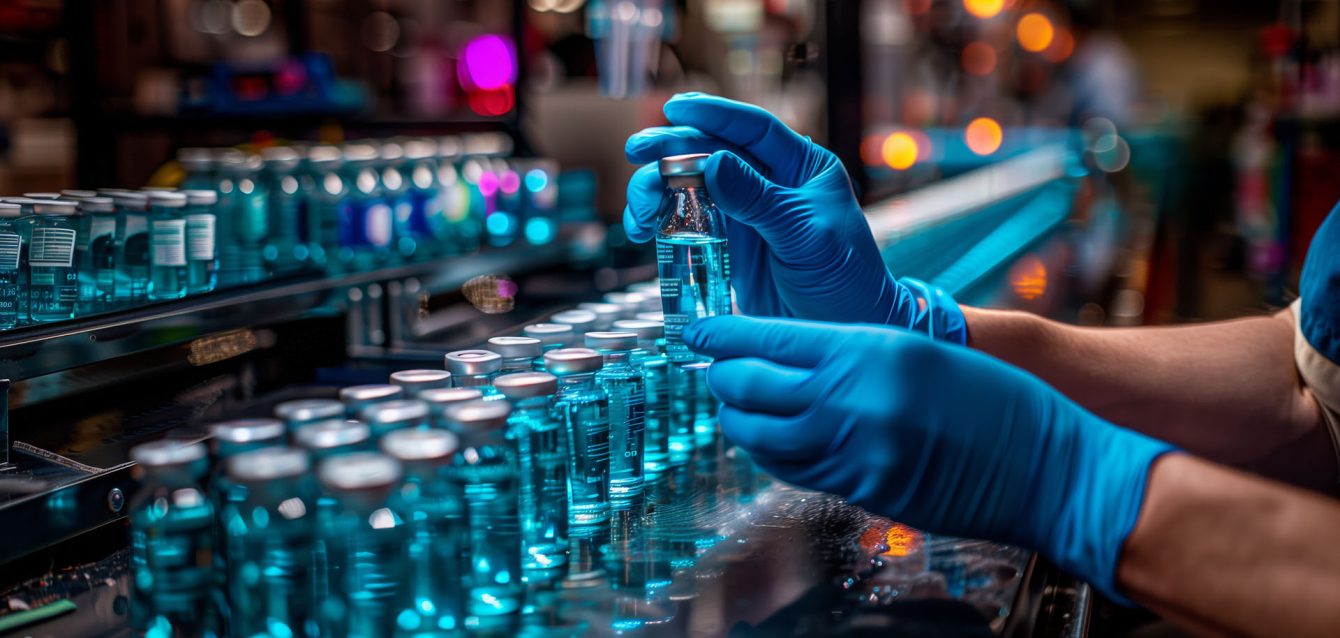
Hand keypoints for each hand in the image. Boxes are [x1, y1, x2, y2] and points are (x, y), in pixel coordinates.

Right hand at [625, 93, 965, 341]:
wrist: (846, 329)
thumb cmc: (846, 279)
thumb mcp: (806, 236)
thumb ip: (760, 201)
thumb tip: (712, 163)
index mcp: (801, 167)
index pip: (753, 129)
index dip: (713, 113)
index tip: (675, 107)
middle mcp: (771, 183)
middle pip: (712, 152)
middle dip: (670, 150)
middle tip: (636, 152)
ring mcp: (746, 213)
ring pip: (692, 186)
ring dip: (658, 189)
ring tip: (640, 212)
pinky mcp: (728, 245)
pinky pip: (688, 221)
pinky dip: (662, 221)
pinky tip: (645, 229)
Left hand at [686, 315, 1175, 601]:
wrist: (1048, 468)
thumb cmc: (996, 403)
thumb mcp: (920, 354)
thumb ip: (853, 354)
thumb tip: (790, 358)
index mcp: (869, 349)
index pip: (767, 338)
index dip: (721, 336)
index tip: (695, 332)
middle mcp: (851, 398)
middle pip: (749, 387)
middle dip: (720, 378)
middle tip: (712, 370)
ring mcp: (852, 450)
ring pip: (759, 436)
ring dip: (738, 420)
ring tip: (734, 407)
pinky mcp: (859, 492)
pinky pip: (791, 469)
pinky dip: (770, 453)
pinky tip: (770, 442)